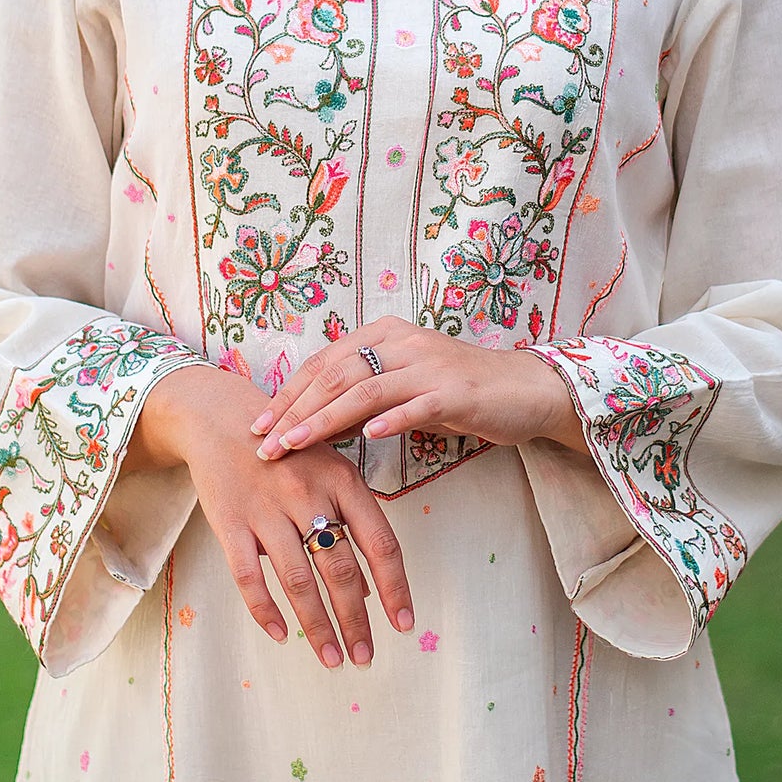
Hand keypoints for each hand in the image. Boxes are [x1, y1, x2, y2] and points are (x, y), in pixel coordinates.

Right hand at [132, 364, 416, 668]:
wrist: (220, 416)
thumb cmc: (288, 450)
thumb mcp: (329, 468)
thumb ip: (352, 518)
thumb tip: (370, 586)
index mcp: (343, 480)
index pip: (380, 543)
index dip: (395, 588)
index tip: (404, 625)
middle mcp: (309, 494)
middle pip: (340, 570)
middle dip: (356, 621)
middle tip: (365, 658)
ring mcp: (268, 509)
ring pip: (298, 581)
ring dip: (318, 626)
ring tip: (332, 659)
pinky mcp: (230, 521)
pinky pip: (249, 576)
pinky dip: (265, 610)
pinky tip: (280, 635)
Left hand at [245, 318, 585, 461]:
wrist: (524, 390)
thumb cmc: (459, 392)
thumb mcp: (404, 390)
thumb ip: (362, 400)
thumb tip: (312, 423)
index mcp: (383, 335)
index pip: (323, 365)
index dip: (287, 395)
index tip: (257, 426)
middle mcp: (402, 343)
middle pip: (335, 375)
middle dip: (294, 411)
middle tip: (263, 444)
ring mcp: (429, 365)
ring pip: (365, 390)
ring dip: (325, 420)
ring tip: (295, 445)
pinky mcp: (456, 391)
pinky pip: (416, 405)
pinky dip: (389, 420)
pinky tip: (367, 438)